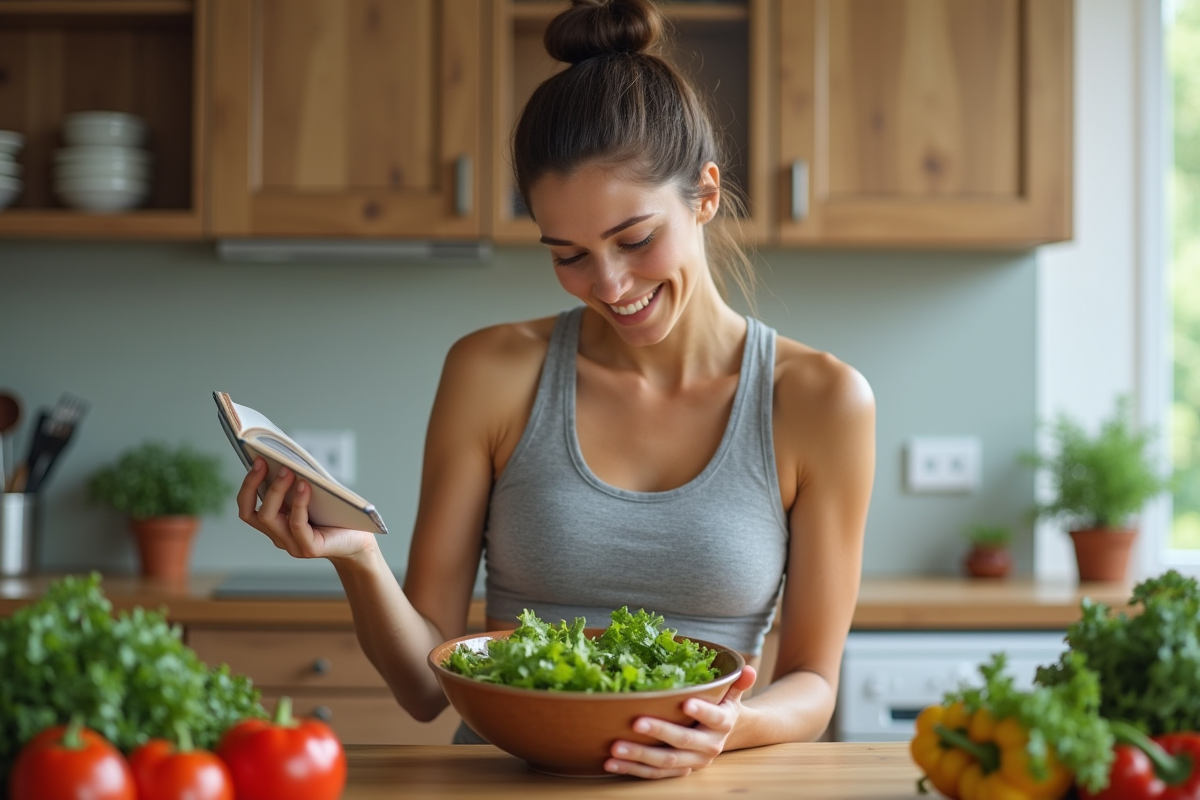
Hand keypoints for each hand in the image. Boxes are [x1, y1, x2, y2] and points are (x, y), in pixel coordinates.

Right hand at [236, 458, 376, 561]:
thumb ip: (296, 486)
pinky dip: (298, 503)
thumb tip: (285, 459)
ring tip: (287, 471)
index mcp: (276, 523)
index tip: (257, 460)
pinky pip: (296, 524)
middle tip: (266, 462)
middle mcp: (279, 536)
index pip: (247, 509)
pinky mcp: (309, 548)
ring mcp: (292, 545)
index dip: (247, 485)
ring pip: (269, 518)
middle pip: (253, 513)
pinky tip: (305, 487)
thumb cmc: (336, 517)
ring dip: (276, 490)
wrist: (359, 542)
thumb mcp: (311, 498)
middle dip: (254, 484)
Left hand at [604, 665, 757, 778]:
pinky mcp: (678, 771)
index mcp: (724, 723)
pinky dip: (632, 770)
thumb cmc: (723, 706)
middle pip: (684, 742)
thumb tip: (749, 669)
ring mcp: (693, 762)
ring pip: (665, 762)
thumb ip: (737, 682)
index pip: (714, 717)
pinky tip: (611, 763)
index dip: (701, 711)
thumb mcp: (732, 694)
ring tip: (615, 748)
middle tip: (636, 723)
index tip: (685, 702)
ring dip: (639, 757)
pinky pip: (654, 774)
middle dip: (660, 733)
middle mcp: (710, 746)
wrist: (730, 736)